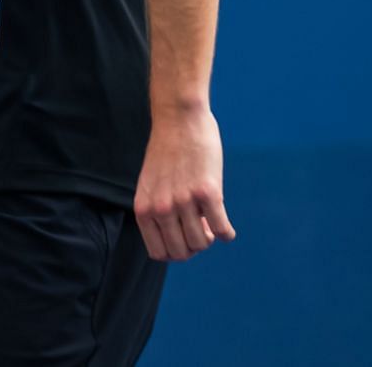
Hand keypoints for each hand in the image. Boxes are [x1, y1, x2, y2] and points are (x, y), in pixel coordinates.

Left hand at [134, 105, 235, 261]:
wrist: (178, 119)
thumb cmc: (167, 151)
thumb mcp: (151, 185)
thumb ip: (158, 211)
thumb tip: (180, 240)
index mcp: (144, 208)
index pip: (159, 253)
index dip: (176, 251)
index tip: (184, 237)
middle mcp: (161, 208)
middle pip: (182, 252)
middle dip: (194, 246)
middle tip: (201, 229)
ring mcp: (184, 201)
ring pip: (202, 243)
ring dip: (210, 237)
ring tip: (210, 220)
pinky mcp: (208, 192)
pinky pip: (222, 229)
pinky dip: (227, 233)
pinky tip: (227, 227)